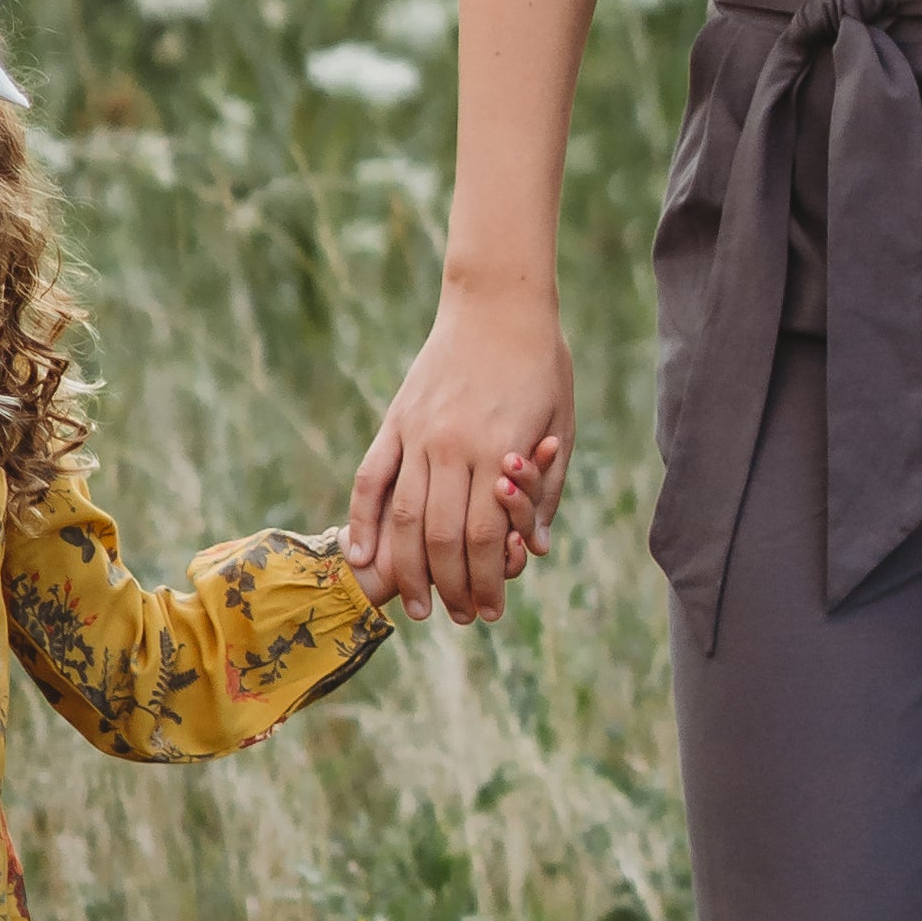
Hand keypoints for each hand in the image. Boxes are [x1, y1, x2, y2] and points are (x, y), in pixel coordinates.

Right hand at [346, 282, 575, 624]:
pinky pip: (370, 477)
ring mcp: (417, 432)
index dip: (485, 583)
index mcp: (496, 449)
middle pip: (441, 537)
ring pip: (403, 516)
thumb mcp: (560, 424)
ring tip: (414, 607)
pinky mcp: (396, 419)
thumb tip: (535, 549)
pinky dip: (361, 520)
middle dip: (450, 588)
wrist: (499, 302)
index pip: (483, 538)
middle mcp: (451, 445)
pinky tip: (361, 558)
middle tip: (459, 618)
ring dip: (407, 570)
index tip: (491, 612)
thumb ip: (546, 489)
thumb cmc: (541, 364)